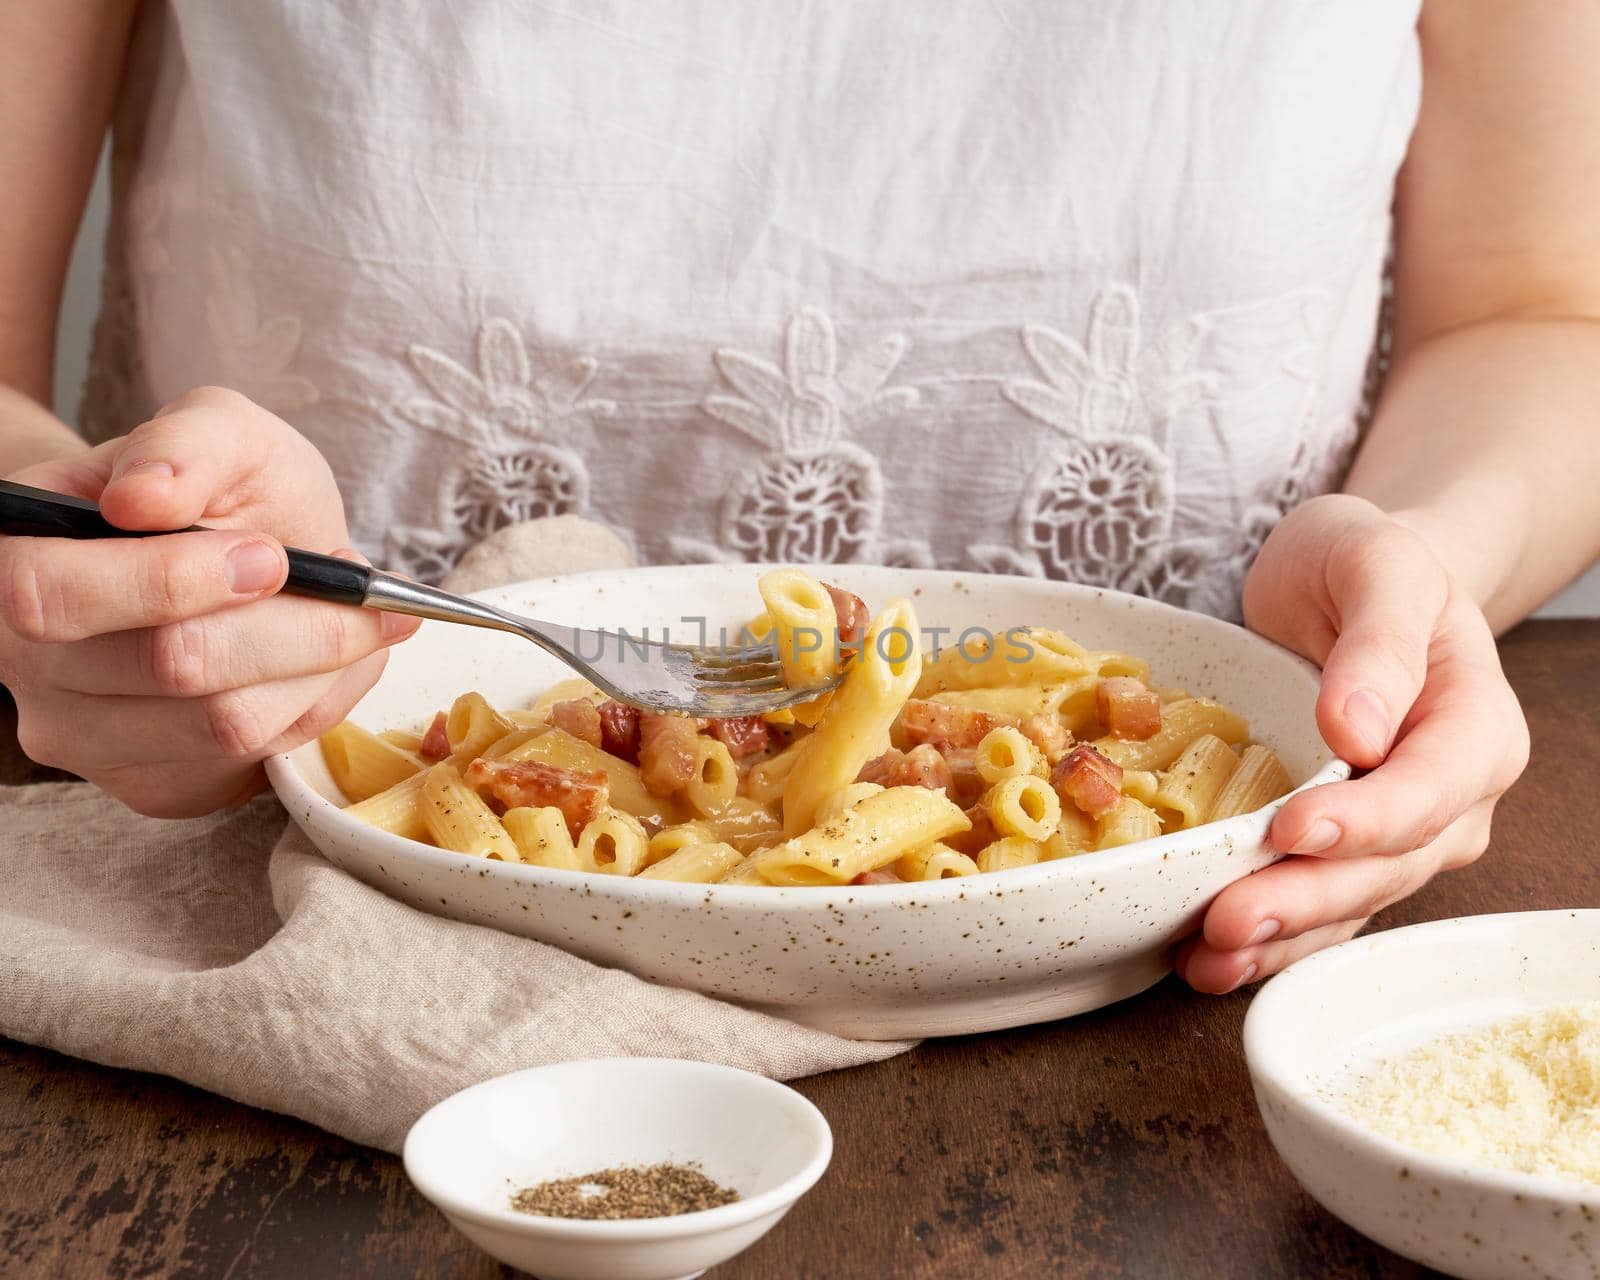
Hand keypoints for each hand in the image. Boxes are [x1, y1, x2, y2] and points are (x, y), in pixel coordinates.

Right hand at [0, 387, 418, 815]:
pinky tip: (330, 659)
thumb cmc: (218, 488)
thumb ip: (185, 444)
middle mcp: (26, 662)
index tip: (269, 556)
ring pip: (228, 724)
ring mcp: (83, 734)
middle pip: (170, 668)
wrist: (236, 550)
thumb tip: (141, 496)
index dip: (171, 580)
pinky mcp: (151, 782)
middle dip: (293, 624)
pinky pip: (254, 759)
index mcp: (12, 559)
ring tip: (362, 616)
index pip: (56, 596)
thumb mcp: (216, 429)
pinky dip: (320, 702)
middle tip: (360, 588)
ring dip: (322, 666)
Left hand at [1176, 494, 1529, 992]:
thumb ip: (1378, 643)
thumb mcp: (1377, 565)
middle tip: (1229, 918)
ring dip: (1279, 938)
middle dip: (1307, 899)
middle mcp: (1450, 796)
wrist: (1349, 583)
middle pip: (1387, 866)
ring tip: (1207, 958)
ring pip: (1349, 903)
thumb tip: (1356, 730)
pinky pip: (1315, 907)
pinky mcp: (1343, 849)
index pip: (1428, 791)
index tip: (1294, 829)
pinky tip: (1208, 959)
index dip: (1364, 820)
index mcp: (1475, 728)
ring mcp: (1399, 833)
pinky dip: (1267, 938)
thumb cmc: (1363, 564)